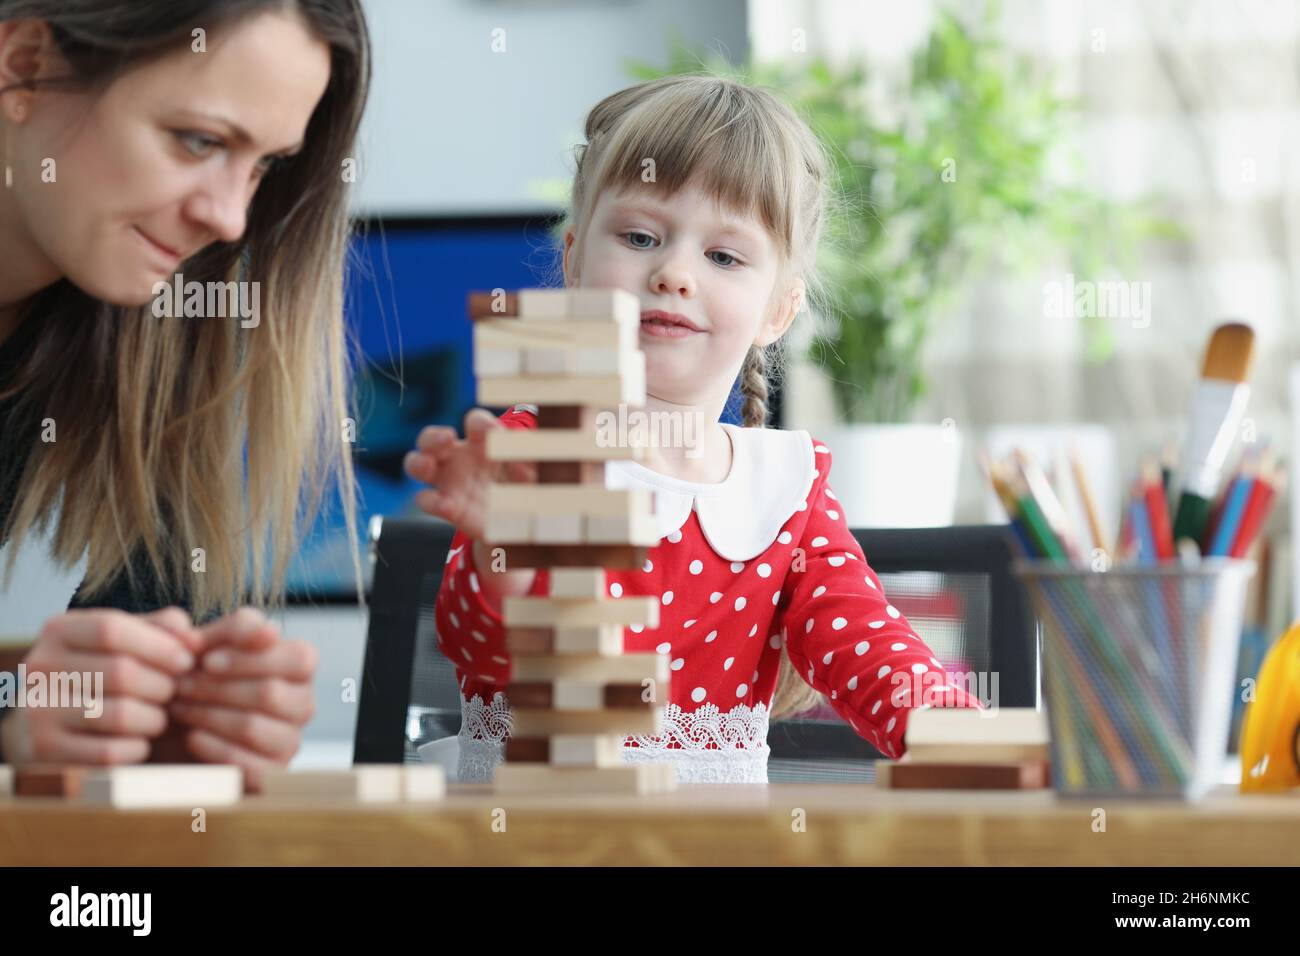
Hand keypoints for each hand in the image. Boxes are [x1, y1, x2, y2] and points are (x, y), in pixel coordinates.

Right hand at [0, 608, 198, 766]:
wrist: (50, 721)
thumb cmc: (105, 672)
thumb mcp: (127, 640)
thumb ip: (163, 629)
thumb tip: (195, 640)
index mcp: (59, 630)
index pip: (111, 629)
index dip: (158, 645)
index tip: (187, 661)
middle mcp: (39, 667)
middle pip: (120, 672)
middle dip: (162, 685)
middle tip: (174, 693)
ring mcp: (38, 710)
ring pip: (119, 715)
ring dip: (154, 718)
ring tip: (159, 716)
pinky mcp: (46, 750)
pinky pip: (109, 752)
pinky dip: (137, 747)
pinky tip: (140, 740)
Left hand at [163, 608, 316, 790]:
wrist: (176, 728)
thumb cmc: (198, 678)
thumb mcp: (206, 646)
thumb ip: (220, 631)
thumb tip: (222, 635)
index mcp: (299, 666)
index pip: (299, 658)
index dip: (250, 659)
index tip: (206, 660)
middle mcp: (303, 703)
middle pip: (271, 693)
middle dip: (216, 688)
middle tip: (179, 686)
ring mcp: (290, 741)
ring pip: (253, 726)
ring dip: (207, 715)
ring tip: (178, 708)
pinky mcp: (270, 773)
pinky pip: (245, 763)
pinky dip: (211, 747)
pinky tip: (190, 736)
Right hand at [403, 408, 535, 540]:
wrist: (522, 521)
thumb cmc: (526, 484)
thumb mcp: (536, 468)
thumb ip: (531, 455)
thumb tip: (526, 443)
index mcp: (483, 442)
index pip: (474, 421)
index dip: (479, 423)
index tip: (492, 432)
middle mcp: (460, 457)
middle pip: (431, 438)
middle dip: (433, 436)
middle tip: (446, 438)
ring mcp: (449, 482)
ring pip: (417, 464)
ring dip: (418, 462)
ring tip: (428, 465)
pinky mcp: (447, 507)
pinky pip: (426, 500)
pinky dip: (431, 501)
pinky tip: (444, 504)